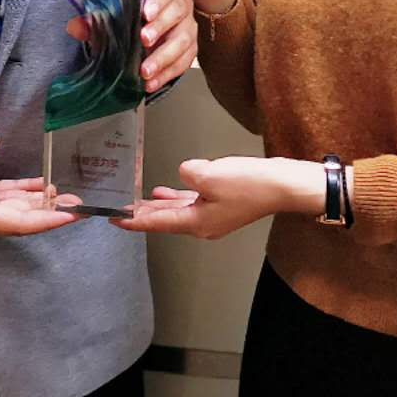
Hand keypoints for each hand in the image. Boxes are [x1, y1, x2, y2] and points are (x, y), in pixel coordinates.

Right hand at [0, 126, 80, 238]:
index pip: (15, 223)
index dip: (45, 219)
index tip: (70, 214)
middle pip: (22, 219)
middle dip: (52, 212)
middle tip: (83, 202)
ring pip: (18, 209)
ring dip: (43, 202)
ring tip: (71, 193)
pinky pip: (9, 197)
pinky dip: (28, 192)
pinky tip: (46, 184)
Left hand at [66, 0, 196, 92]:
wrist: (142, 26)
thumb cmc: (130, 12)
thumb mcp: (112, 12)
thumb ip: (94, 19)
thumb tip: (75, 27)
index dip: (157, 0)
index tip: (145, 14)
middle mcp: (180, 3)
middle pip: (177, 12)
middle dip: (160, 28)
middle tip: (144, 41)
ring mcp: (187, 26)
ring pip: (183, 40)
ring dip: (164, 57)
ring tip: (145, 71)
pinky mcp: (189, 47)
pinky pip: (185, 61)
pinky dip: (168, 73)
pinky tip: (152, 82)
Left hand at [111, 155, 326, 239]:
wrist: (283, 185)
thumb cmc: (251, 185)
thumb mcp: (210, 175)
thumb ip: (187, 173)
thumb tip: (185, 171)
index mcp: (196, 223)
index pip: (156, 222)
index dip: (133, 219)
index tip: (113, 218)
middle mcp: (202, 224)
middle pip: (164, 218)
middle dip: (142, 212)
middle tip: (120, 206)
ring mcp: (213, 215)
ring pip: (177, 210)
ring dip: (158, 204)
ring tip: (137, 197)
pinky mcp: (222, 203)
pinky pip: (192, 201)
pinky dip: (177, 195)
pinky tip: (167, 188)